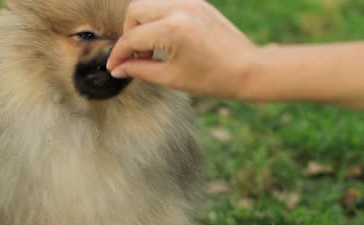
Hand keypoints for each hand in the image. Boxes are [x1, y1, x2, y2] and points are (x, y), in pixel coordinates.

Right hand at [107, 0, 256, 98]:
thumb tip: (117, 69)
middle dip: (129, 33)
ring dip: (143, 24)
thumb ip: (140, 69)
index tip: (114, 67)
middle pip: (135, 11)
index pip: (132, 37)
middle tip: (136, 56)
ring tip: (151, 49)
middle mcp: (179, 9)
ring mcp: (190, 2)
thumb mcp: (171, 78)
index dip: (119, 54)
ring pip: (150, 4)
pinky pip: (167, 4)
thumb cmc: (212, 78)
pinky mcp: (198, 3)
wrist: (248, 69)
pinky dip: (159, 19)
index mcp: (172, 30)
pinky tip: (166, 40)